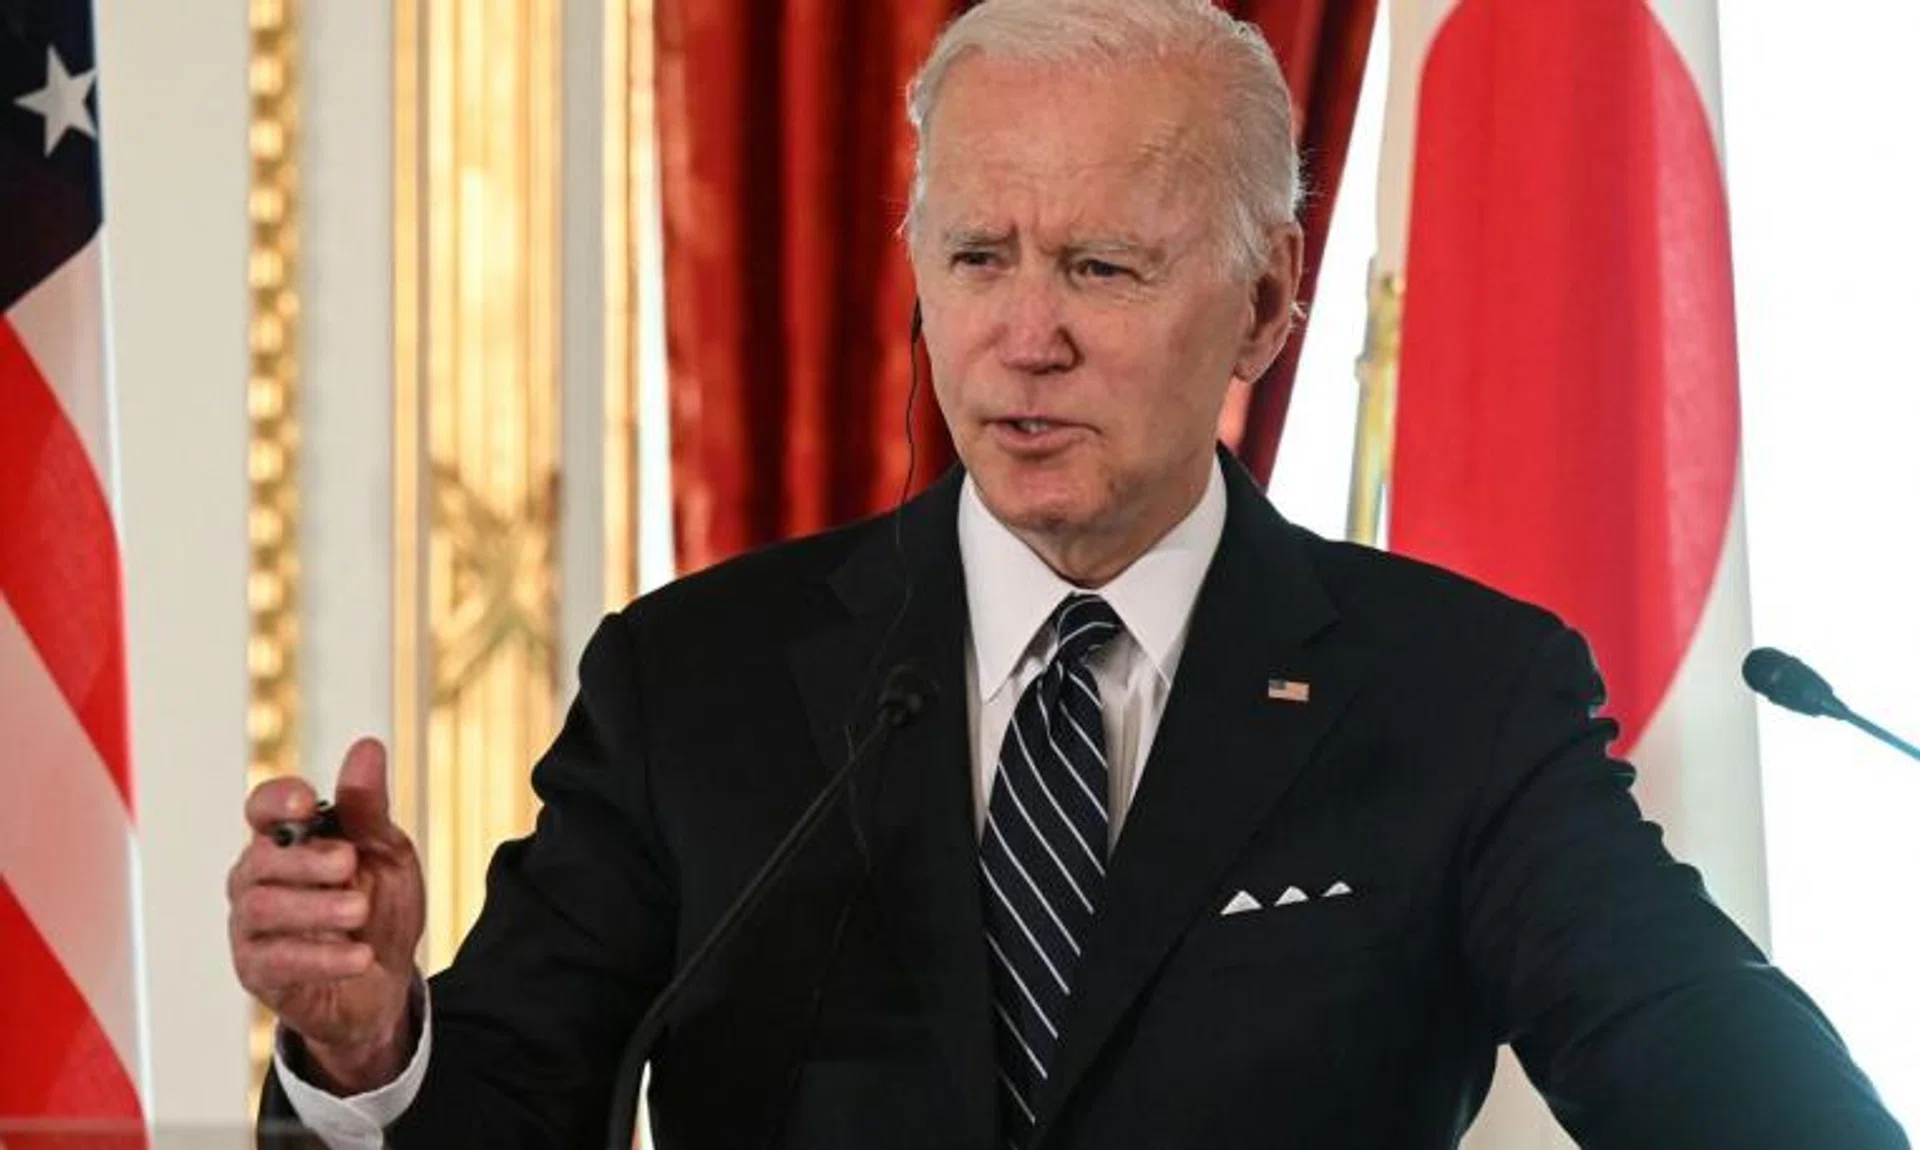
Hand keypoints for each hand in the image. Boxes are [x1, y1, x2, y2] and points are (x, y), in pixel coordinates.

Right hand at [229, 737, 425, 1092]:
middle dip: (306, 859)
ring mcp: (251, 926)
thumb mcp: (385, 853)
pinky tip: (360, 956)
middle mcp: (258, 879)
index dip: (276, 800)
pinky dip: (322, 956)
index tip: (306, 801)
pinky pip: (276, 960)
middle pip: (260, 858)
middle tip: (349, 863)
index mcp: (287, 842)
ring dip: (316, 907)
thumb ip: (368, 808)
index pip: (262, 809)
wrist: (385, 980)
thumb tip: (368, 748)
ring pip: (261, 907)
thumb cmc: (379, 908)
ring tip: (360, 909)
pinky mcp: (258, 971)